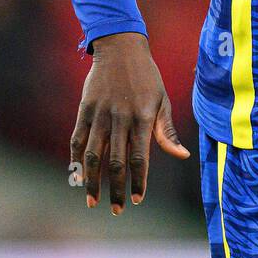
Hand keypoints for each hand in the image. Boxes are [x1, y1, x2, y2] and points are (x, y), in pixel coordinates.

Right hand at [69, 32, 189, 213]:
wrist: (121, 48)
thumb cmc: (147, 77)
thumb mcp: (163, 100)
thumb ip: (167, 131)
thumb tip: (181, 156)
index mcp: (143, 117)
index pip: (141, 158)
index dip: (139, 181)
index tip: (137, 199)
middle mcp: (120, 118)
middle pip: (117, 162)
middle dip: (116, 189)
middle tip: (117, 210)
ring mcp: (100, 114)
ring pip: (93, 155)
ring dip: (92, 181)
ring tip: (92, 201)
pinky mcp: (84, 110)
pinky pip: (77, 140)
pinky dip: (76, 160)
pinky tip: (77, 177)